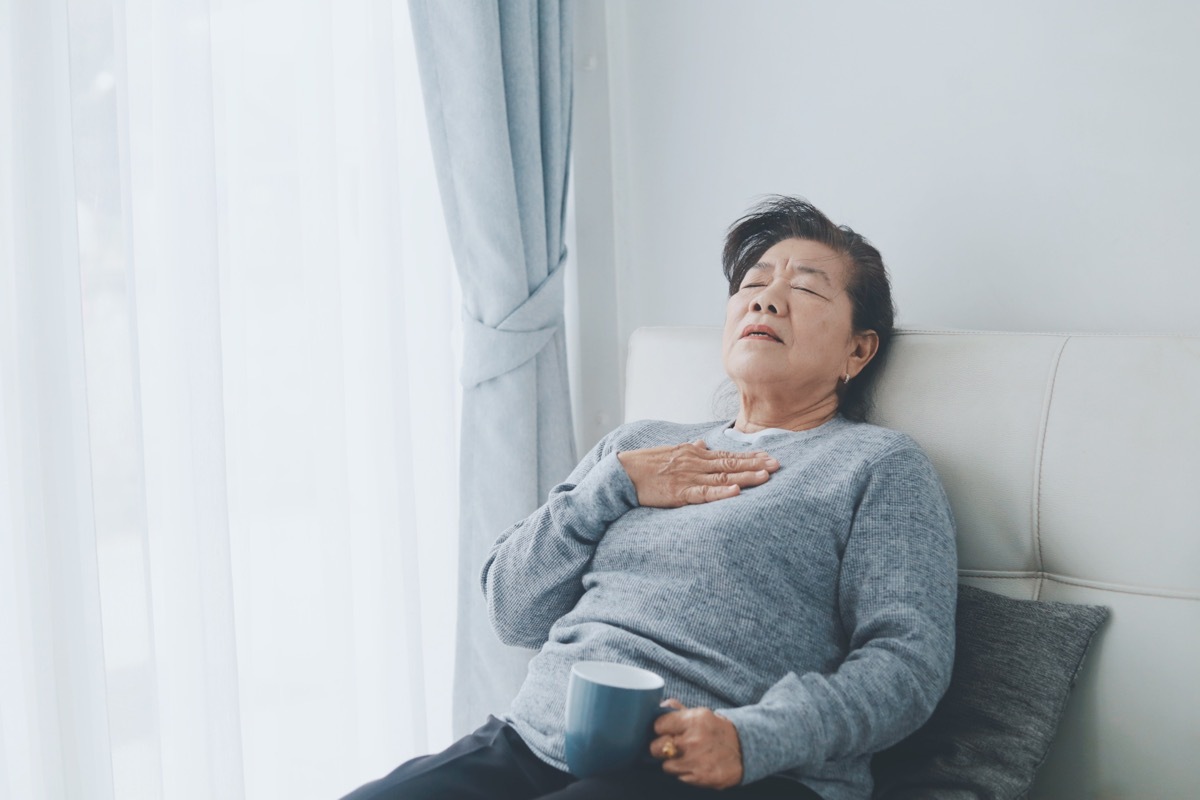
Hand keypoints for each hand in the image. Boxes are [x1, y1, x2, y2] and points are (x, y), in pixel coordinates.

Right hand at [616, 440, 778, 507]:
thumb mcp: (670, 451)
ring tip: (765, 476)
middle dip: (755, 465)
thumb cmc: (645, 464)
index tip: (769, 457)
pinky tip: (736, 491)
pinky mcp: (680, 493)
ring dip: (745, 476)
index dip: (749, 457)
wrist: (622, 473)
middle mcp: (695, 463)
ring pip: (723, 477)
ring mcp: (688, 477)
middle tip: (777, 465)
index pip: (727, 455)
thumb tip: (703, 443)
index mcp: (694, 454)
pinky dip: (721, 492)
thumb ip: (690, 448)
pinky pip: (704, 493)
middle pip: (730, 464)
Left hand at [650, 699, 744, 788]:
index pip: (658, 725)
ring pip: (665, 765)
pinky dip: (684, 773)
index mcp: (693, 720)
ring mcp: (696, 760)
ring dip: (672, 762)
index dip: (660, 729)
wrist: (744, 750)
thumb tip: (658, 706)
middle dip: (660, 747)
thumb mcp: (700, 715)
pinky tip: (694, 766)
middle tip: (669, 747)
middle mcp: (693, 740)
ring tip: (684, 757)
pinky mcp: (700, 777)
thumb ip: (677, 711)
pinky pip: (679, 777)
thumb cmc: (716, 730)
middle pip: (656, 747)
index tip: (664, 731)